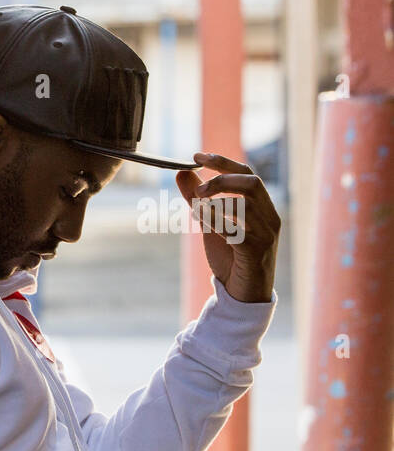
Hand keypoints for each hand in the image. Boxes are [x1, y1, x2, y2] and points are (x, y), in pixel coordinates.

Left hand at [174, 152, 279, 302]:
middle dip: (221, 179)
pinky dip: (216, 222)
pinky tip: (202, 222)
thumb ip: (197, 199)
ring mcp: (265, 234)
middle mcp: (269, 217)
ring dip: (215, 203)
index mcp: (261, 207)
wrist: (241, 294)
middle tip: (197, 190)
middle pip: (251, 183)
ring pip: (245, 205)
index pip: (247, 173)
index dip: (222, 162)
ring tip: (196, 210)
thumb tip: (181, 172)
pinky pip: (236, 230)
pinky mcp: (255, 251)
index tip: (196, 156)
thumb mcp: (209, 224)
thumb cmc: (229, 258)